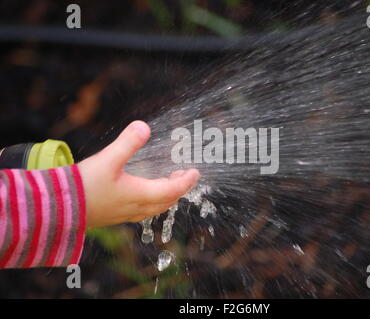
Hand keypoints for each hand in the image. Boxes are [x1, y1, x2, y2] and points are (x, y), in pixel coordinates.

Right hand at [78, 121, 199, 228]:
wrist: (56, 209)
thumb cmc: (83, 186)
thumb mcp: (108, 159)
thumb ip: (127, 142)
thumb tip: (144, 126)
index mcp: (139, 195)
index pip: (172, 190)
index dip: (187, 181)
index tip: (196, 172)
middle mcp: (135, 208)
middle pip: (166, 202)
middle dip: (178, 189)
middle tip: (183, 175)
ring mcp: (124, 215)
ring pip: (153, 209)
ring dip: (165, 197)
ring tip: (166, 183)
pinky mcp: (113, 216)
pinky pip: (140, 211)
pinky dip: (151, 202)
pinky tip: (141, 193)